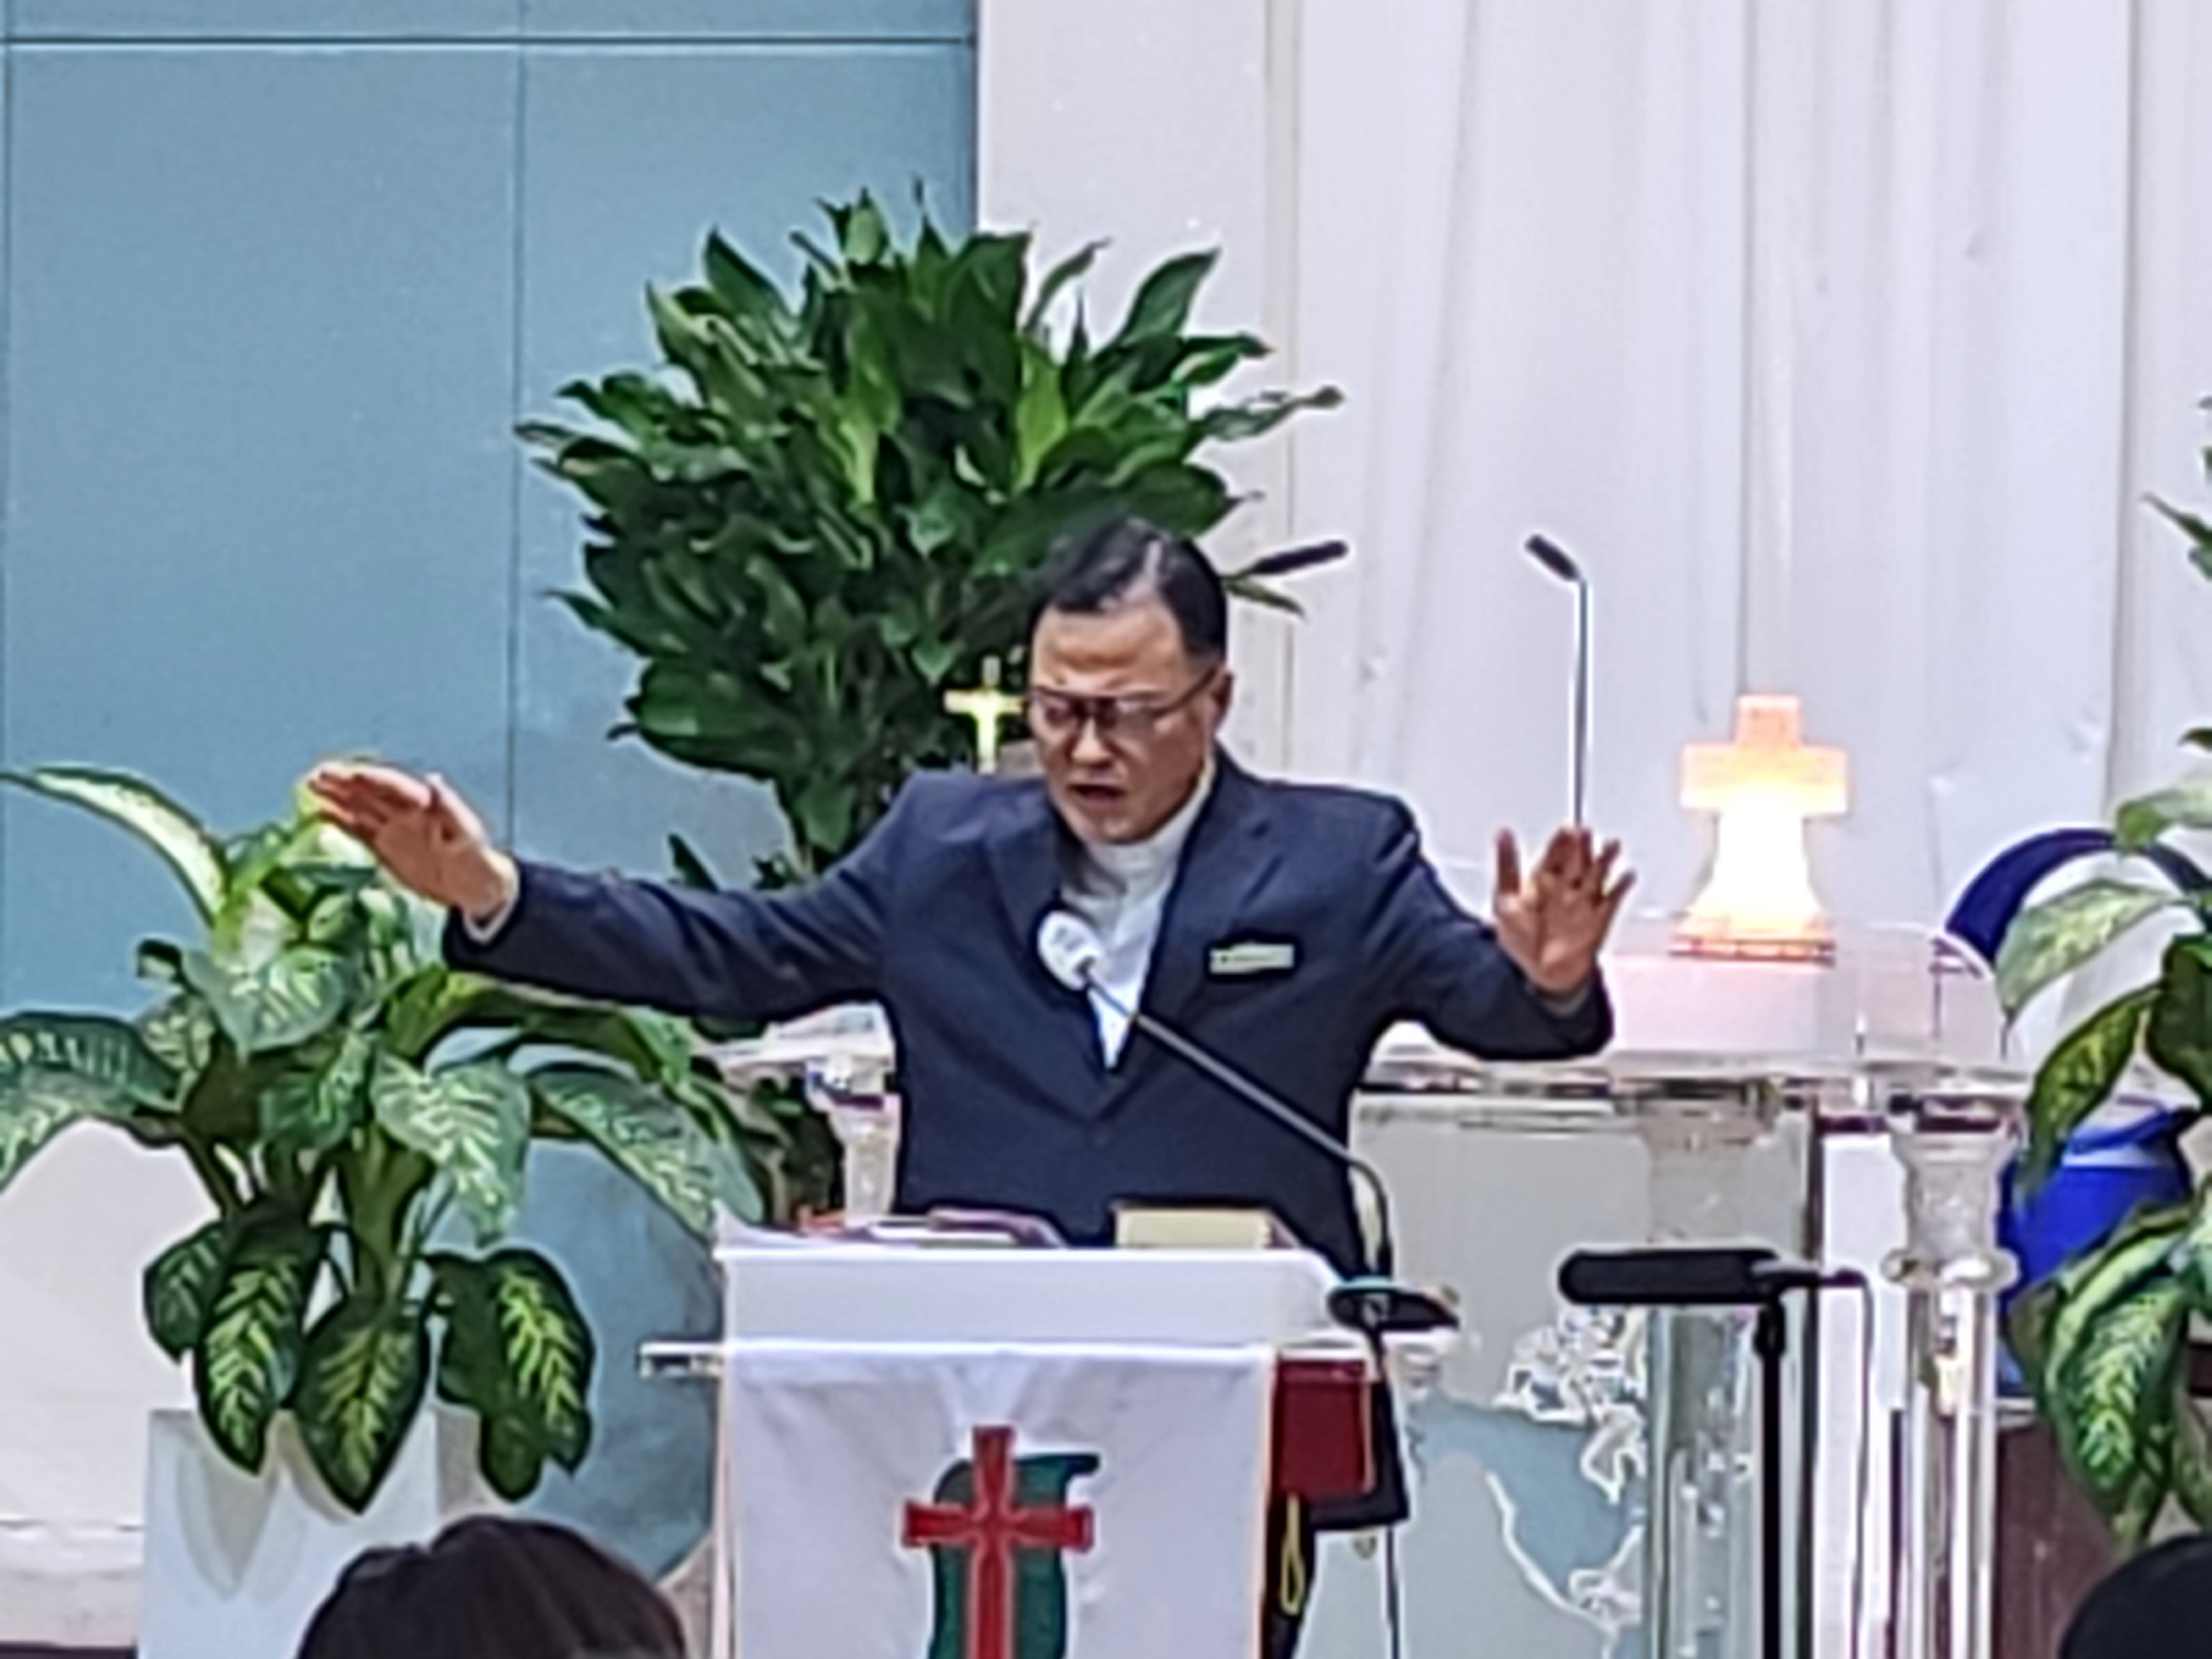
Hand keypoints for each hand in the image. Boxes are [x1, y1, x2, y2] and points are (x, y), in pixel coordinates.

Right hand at [306, 762, 515, 918]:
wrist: (475, 887)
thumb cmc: (476, 858)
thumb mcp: (466, 835)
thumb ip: (449, 809)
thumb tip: (433, 781)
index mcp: (425, 804)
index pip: (393, 785)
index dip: (371, 778)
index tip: (349, 773)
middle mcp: (406, 811)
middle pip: (371, 791)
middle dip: (345, 781)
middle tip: (317, 774)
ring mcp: (394, 827)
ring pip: (360, 805)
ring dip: (337, 795)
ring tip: (310, 784)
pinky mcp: (386, 845)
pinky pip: (359, 828)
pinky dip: (340, 819)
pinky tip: (320, 812)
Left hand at [1493, 827, 1633, 996]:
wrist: (1539, 975)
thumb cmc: (1520, 940)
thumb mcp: (1505, 901)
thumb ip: (1506, 867)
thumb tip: (1502, 834)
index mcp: (1543, 881)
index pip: (1556, 855)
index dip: (1561, 843)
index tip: (1567, 829)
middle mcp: (1565, 889)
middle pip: (1578, 861)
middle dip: (1582, 847)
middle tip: (1587, 833)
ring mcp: (1583, 902)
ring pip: (1597, 875)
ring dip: (1605, 860)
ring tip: (1612, 846)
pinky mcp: (1599, 919)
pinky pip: (1613, 899)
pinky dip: (1621, 887)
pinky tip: (1627, 875)